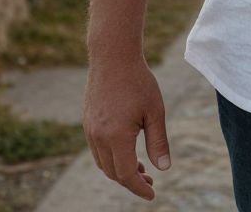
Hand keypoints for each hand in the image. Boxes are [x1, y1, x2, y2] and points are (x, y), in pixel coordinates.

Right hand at [83, 54, 171, 200]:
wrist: (113, 55)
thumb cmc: (138, 81)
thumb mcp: (155, 111)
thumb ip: (158, 141)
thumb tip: (164, 168)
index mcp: (116, 136)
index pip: (126, 174)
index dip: (139, 188)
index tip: (152, 194)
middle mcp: (98, 137)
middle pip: (112, 172)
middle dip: (130, 181)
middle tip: (149, 180)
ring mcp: (89, 130)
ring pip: (102, 163)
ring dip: (119, 170)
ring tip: (140, 168)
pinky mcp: (87, 121)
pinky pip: (97, 149)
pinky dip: (110, 157)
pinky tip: (125, 150)